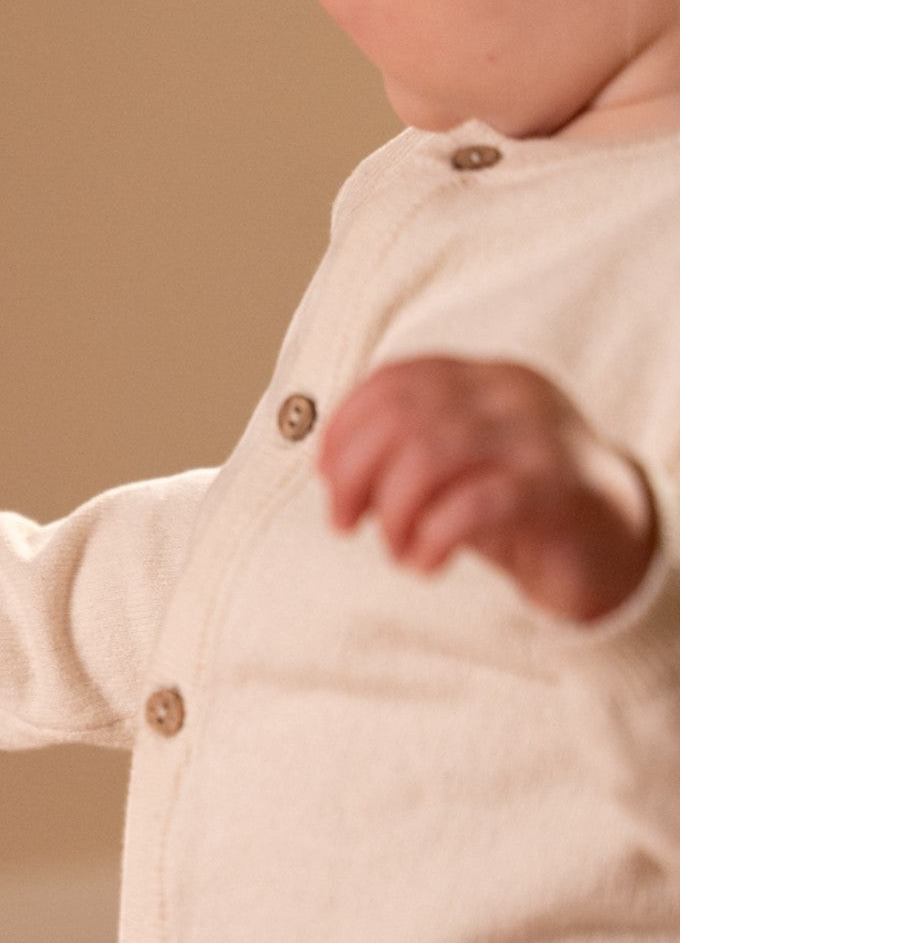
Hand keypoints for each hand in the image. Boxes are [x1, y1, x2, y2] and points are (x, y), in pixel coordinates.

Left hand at [317, 357, 657, 622]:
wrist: (616, 543)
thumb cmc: (517, 506)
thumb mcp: (454, 470)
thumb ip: (401, 455)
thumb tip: (333, 471)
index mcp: (483, 377)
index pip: (394, 379)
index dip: (344, 426)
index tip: (326, 476)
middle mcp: (512, 394)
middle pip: (402, 417)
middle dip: (353, 474)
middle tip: (344, 523)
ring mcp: (539, 437)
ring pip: (430, 456)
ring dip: (393, 512)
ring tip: (395, 549)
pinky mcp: (557, 489)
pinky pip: (474, 505)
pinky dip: (431, 538)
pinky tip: (425, 564)